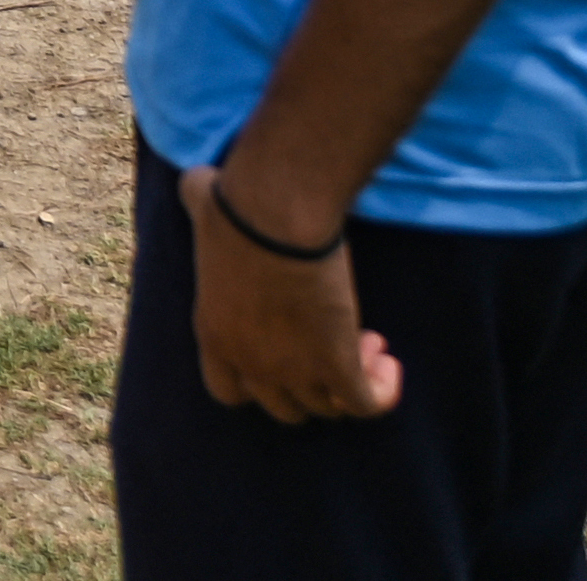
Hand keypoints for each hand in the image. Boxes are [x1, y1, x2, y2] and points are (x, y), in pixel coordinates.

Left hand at [181, 161, 401, 421]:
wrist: (276, 215)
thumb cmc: (238, 207)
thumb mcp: (204, 211)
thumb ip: (198, 204)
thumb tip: (198, 179)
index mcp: (214, 335)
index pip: (227, 391)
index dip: (256, 381)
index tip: (280, 351)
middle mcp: (251, 364)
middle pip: (283, 407)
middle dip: (308, 381)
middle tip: (330, 342)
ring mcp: (294, 370)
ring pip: (326, 407)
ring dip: (350, 378)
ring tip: (369, 342)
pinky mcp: (336, 364)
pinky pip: (366, 404)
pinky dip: (383, 391)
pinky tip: (389, 363)